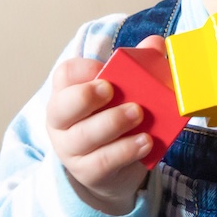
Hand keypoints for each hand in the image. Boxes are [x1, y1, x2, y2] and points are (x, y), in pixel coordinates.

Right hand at [46, 35, 164, 213]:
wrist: (112, 170)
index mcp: (67, 93)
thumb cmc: (113, 122)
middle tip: (111, 90)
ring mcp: (71, 150)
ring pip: (84, 136)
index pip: (64, 74)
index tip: (105, 69)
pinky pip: (103, 161)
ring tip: (139, 114)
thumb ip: (138, 66)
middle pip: (63, 107)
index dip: (84, 70)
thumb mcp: (124, 94)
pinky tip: (146, 141)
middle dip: (86, 96)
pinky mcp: (88, 173)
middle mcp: (62, 122)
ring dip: (112, 122)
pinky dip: (126, 150)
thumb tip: (155, 43)